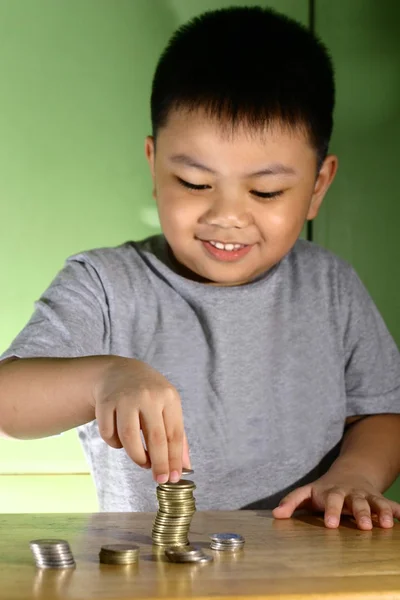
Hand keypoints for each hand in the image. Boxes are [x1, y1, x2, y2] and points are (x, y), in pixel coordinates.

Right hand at [92, 356, 189, 483]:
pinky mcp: (105, 403)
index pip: (175, 434)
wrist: (119, 372)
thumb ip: (177, 436)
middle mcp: (148, 396)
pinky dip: (115, 444)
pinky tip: (122, 442)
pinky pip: (109, 434)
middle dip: (158, 464)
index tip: (173, 478)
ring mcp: (125, 398)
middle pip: (155, 438)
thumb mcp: (168, 406)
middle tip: (159, 480)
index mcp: (168, 397)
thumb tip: (185, 467)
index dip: (174, 459)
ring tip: (142, 461)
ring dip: (136, 457)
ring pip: (129, 438)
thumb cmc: (149, 395)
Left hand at [272, 472, 399, 529]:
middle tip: (363, 527)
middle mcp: (350, 493)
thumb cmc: (324, 489)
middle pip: (355, 502)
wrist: (349, 473)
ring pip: (374, 502)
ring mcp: (365, 496)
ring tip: (386, 525)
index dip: (331, 511)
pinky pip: (390, 504)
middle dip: (360, 513)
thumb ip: (291, 502)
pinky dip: (397, 511)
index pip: (330, 501)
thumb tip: (275, 515)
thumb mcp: (307, 493)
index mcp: (331, 492)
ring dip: (380, 512)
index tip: (331, 525)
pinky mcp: (378, 499)